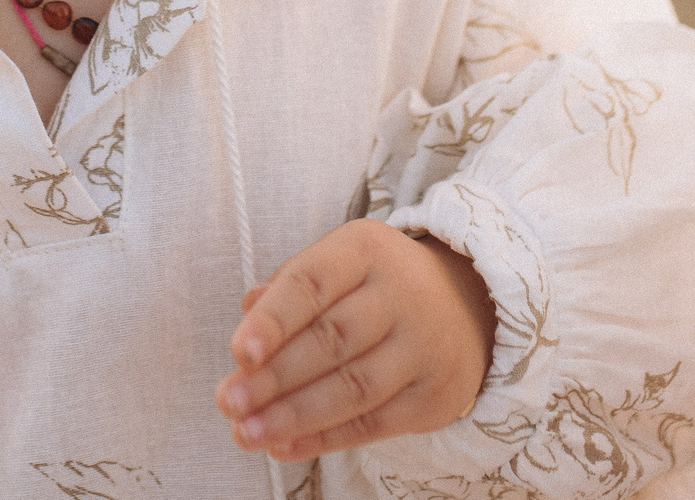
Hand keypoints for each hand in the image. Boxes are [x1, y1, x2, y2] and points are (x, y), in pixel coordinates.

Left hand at [214, 220, 495, 463]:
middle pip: (332, 340)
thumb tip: (247, 315)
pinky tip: (283, 446)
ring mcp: (423, 346)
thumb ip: (287, 289)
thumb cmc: (374, 285)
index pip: (312, 282)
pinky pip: (373, 423)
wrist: (465, 306)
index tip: (237, 353)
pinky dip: (324, 439)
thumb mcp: (335, 264)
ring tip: (246, 432)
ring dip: (293, 415)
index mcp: (365, 249)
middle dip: (274, 376)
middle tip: (228, 401)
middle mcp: (401, 293)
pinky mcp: (434, 395)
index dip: (273, 320)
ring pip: (353, 388)